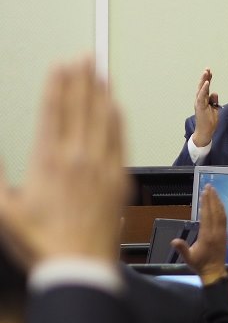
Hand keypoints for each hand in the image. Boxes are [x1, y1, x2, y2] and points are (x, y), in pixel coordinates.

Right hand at [0, 57, 126, 267]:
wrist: (79, 266)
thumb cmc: (41, 243)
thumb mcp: (3, 212)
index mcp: (48, 162)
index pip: (54, 112)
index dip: (58, 85)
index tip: (60, 64)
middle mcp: (78, 158)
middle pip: (81, 108)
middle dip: (82, 79)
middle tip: (85, 55)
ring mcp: (102, 166)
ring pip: (103, 119)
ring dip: (102, 92)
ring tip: (100, 71)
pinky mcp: (119, 178)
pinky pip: (121, 140)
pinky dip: (118, 118)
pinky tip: (116, 106)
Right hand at [171, 184, 227, 285]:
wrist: (214, 271)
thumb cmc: (200, 264)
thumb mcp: (189, 258)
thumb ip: (182, 249)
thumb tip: (173, 241)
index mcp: (207, 236)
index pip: (207, 216)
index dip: (206, 204)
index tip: (204, 193)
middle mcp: (216, 232)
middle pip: (215, 211)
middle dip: (212, 198)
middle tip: (209, 186)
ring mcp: (222, 232)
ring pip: (221, 214)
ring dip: (218, 202)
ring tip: (214, 191)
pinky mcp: (225, 234)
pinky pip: (224, 218)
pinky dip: (221, 209)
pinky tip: (219, 204)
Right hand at [191, 67, 218, 147]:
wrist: (205, 131)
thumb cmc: (209, 120)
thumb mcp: (214, 108)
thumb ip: (214, 100)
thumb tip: (214, 93)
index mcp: (204, 100)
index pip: (206, 88)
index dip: (207, 79)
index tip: (210, 72)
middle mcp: (200, 100)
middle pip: (202, 86)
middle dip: (204, 77)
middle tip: (207, 69)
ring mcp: (199, 103)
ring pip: (201, 89)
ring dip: (203, 80)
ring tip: (206, 72)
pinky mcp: (200, 106)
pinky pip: (201, 96)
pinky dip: (204, 89)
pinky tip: (206, 83)